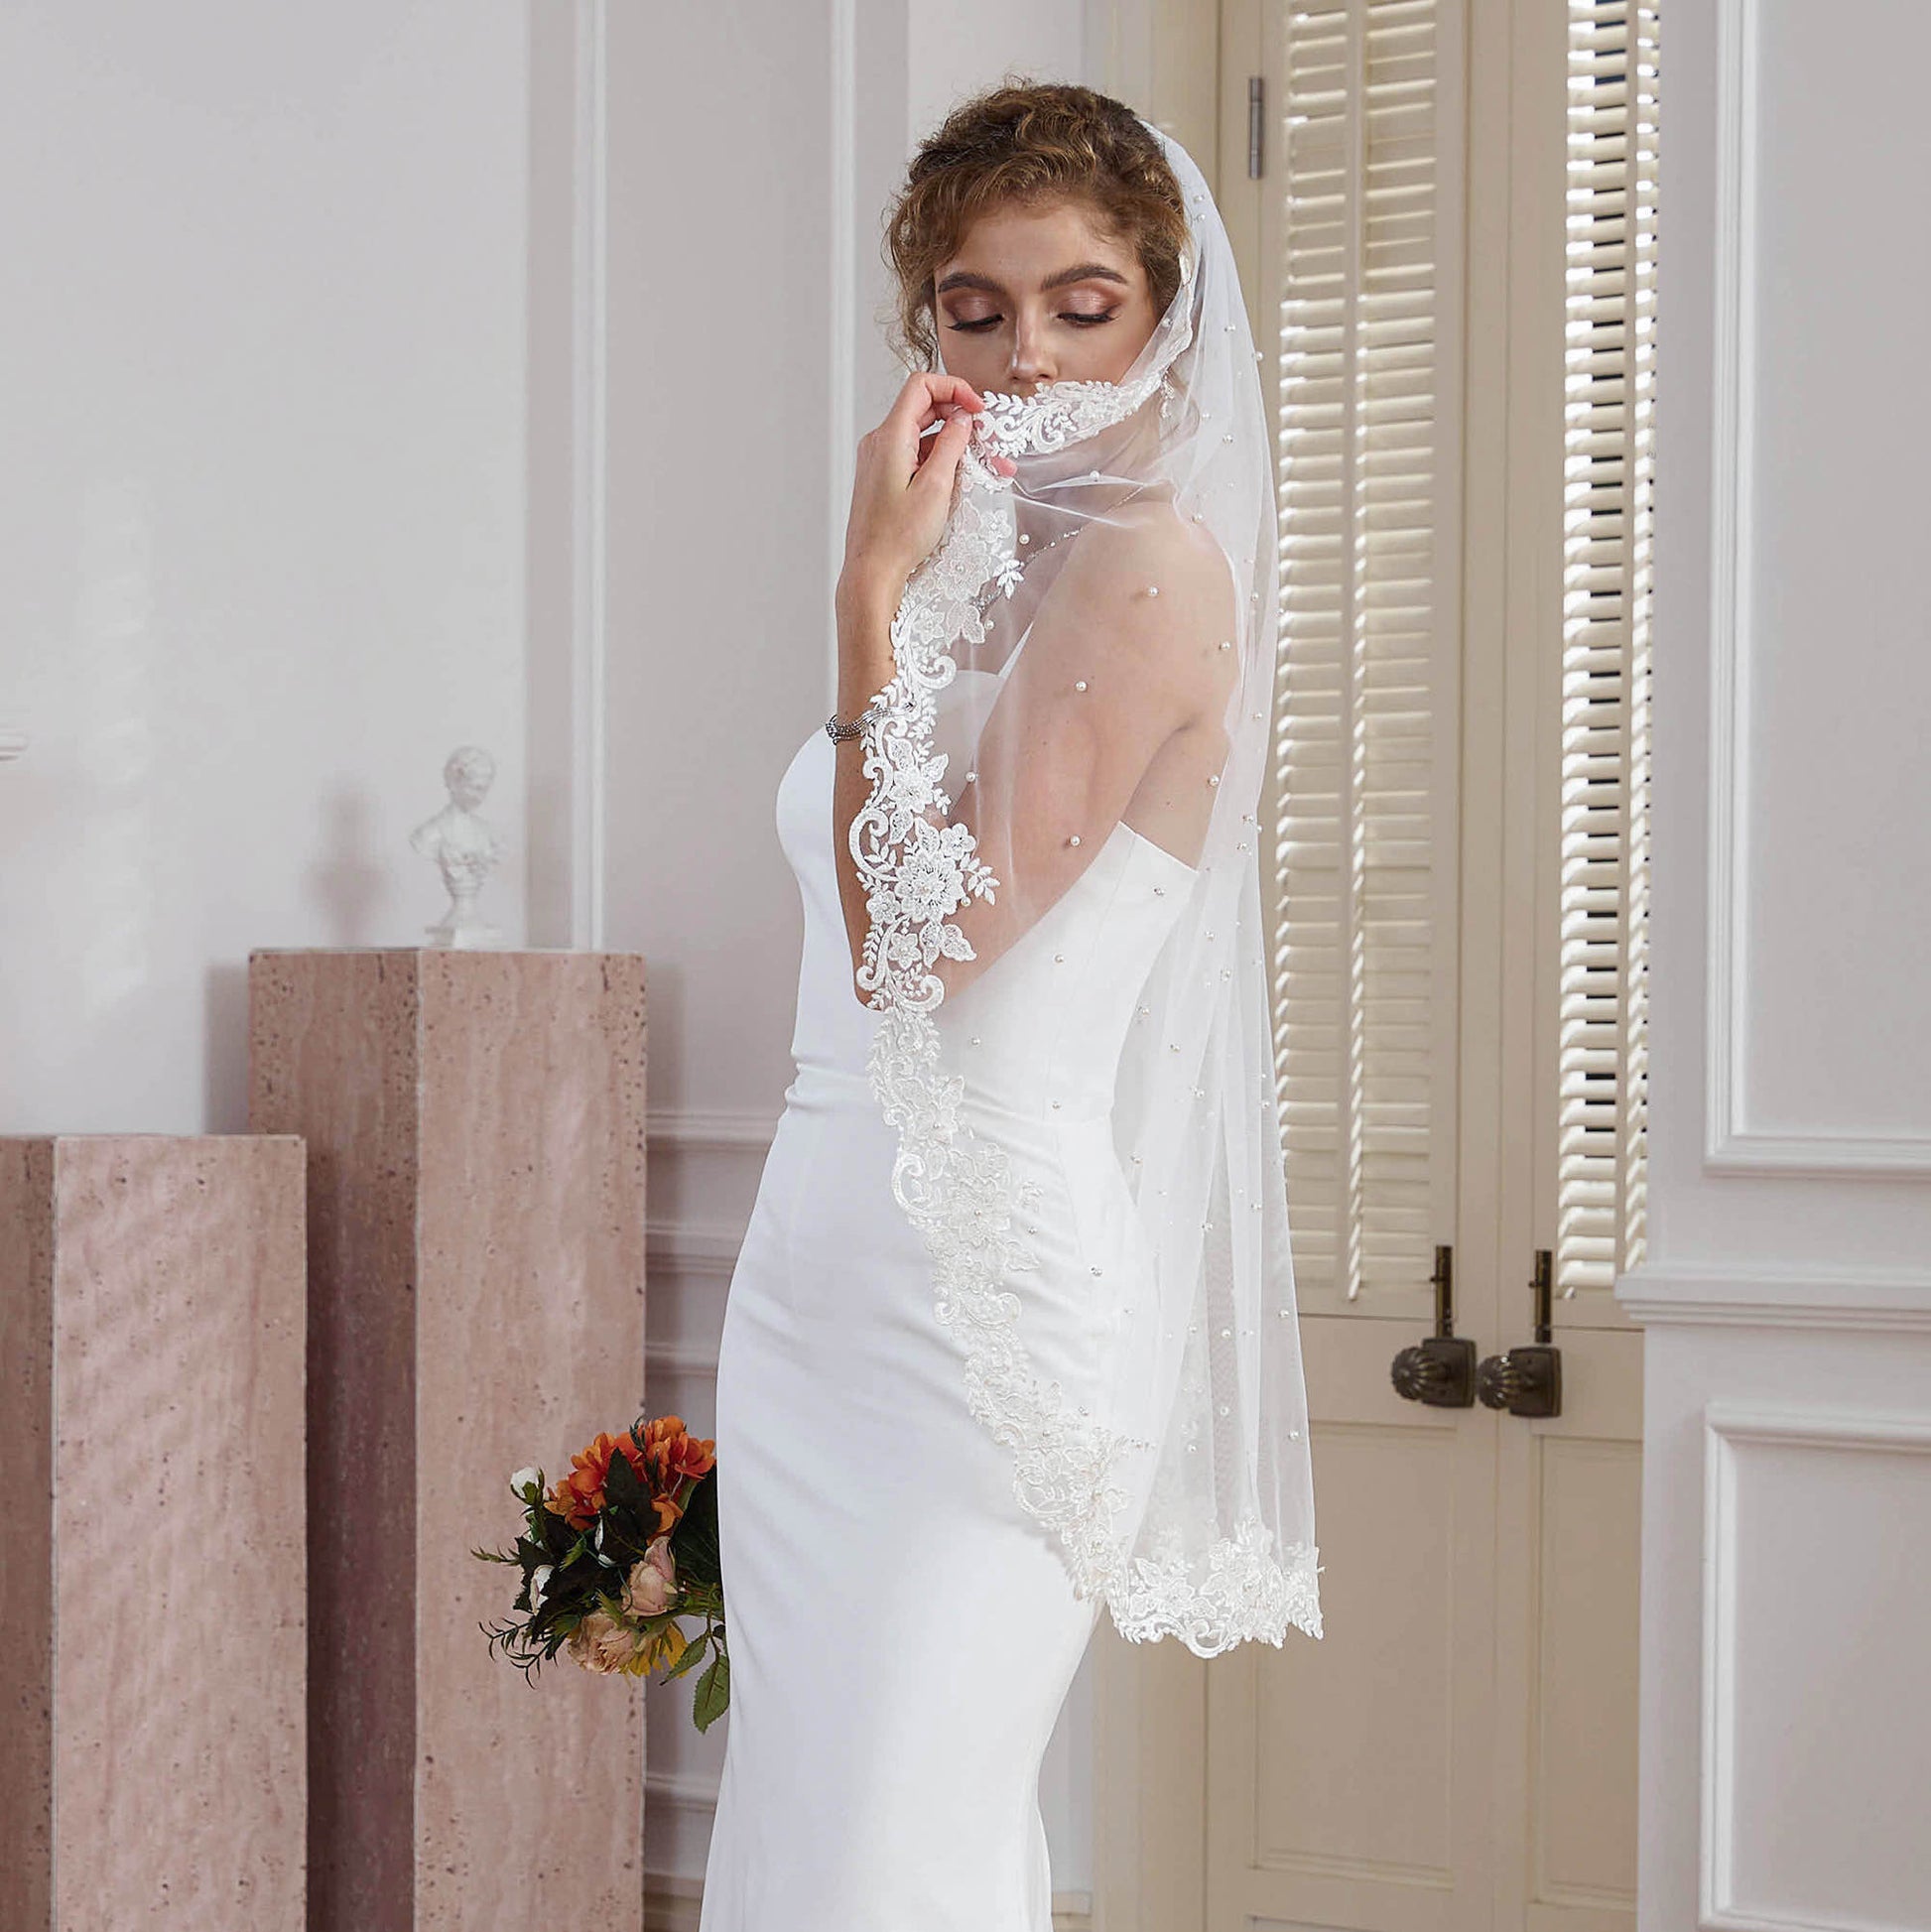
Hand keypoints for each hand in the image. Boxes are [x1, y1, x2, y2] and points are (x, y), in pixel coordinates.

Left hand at [838, 373, 1014, 611]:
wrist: (871, 572)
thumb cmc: (898, 537)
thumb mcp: (936, 487)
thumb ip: (951, 445)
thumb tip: (962, 418)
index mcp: (890, 437)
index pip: (922, 385)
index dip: (955, 389)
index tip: (979, 411)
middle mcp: (880, 442)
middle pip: (926, 409)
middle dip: (962, 420)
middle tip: (991, 443)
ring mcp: (880, 459)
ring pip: (925, 436)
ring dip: (956, 446)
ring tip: (988, 468)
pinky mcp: (884, 477)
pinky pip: (916, 456)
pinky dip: (941, 461)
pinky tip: (963, 480)